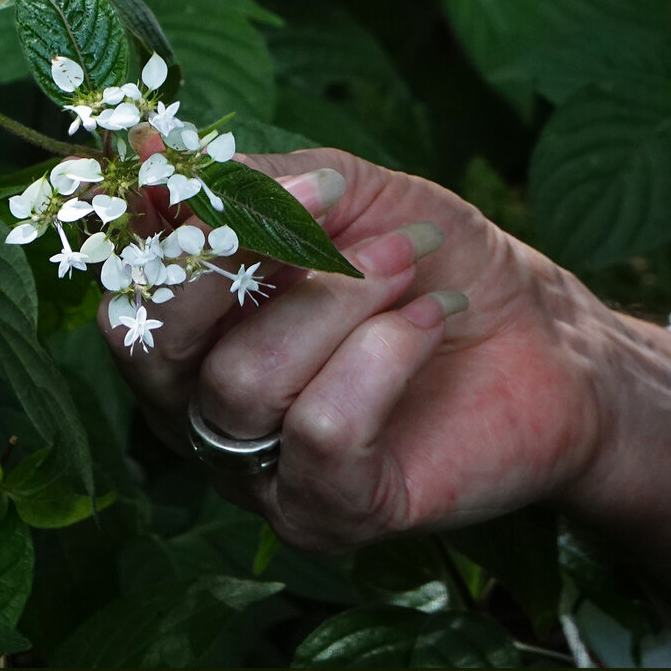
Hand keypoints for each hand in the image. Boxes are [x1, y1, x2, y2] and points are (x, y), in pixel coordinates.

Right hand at [99, 145, 613, 553]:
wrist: (544, 333)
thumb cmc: (432, 256)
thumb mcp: (342, 191)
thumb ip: (251, 182)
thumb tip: (156, 157)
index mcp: (193, 325)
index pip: (127, 284)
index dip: (147, 221)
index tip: (178, 157)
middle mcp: (203, 406)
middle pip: (153, 346)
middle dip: (232, 257)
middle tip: (323, 198)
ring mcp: (262, 469)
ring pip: (242, 383)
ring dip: (337, 297)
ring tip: (406, 261)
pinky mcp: (332, 513)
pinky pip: (320, 433)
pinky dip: (381, 356)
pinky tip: (428, 320)